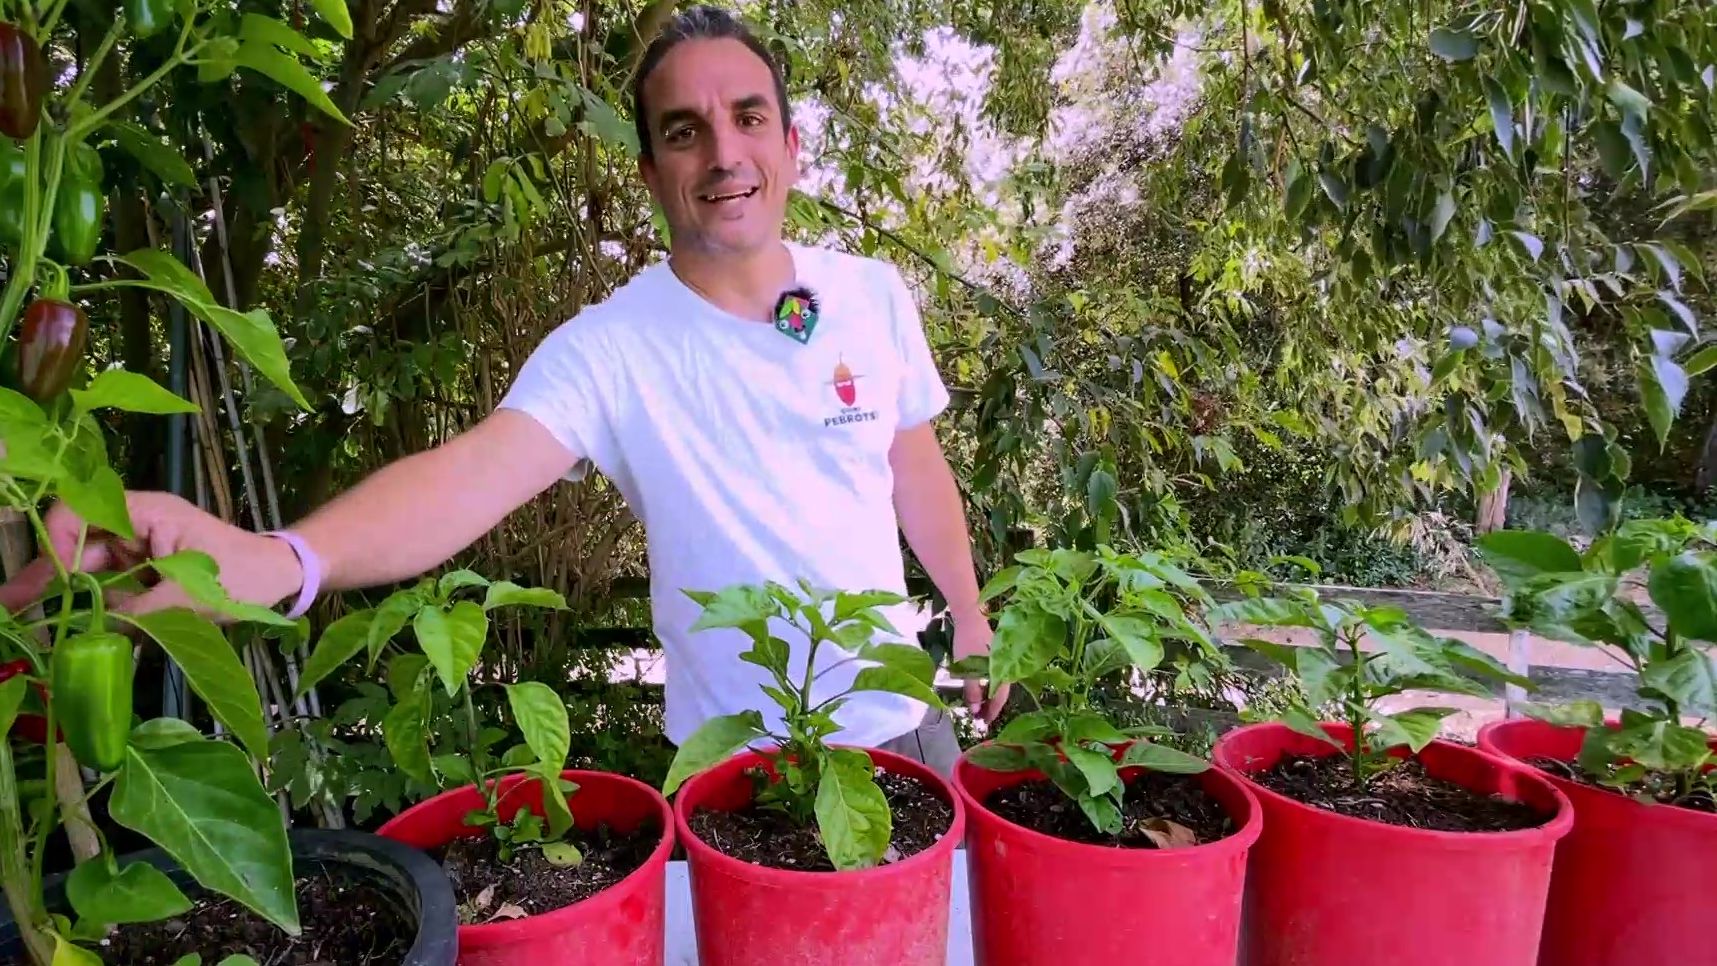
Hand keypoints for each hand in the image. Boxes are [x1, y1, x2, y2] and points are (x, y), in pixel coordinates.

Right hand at [0, 491, 303, 619]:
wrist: (280, 575)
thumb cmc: (246, 575)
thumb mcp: (191, 599)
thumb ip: (137, 614)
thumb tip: (89, 631)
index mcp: (149, 512)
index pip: (82, 509)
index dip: (58, 540)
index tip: (54, 580)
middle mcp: (137, 522)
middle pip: (77, 541)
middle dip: (46, 575)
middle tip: (12, 607)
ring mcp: (140, 544)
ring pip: (88, 565)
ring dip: (63, 592)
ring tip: (25, 618)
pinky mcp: (145, 566)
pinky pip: (108, 581)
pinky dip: (91, 603)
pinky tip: (69, 626)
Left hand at [951, 607, 1008, 725]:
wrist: (970, 615)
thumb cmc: (968, 641)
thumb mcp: (967, 669)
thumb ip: (972, 691)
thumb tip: (976, 710)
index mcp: (1002, 672)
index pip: (1000, 699)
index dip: (992, 712)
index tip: (984, 723)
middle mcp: (1006, 668)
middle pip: (1000, 692)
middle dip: (990, 706)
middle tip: (979, 717)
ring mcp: (1002, 660)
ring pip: (997, 684)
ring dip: (988, 696)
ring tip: (978, 705)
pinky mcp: (996, 654)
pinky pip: (994, 675)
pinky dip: (987, 684)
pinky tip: (979, 687)